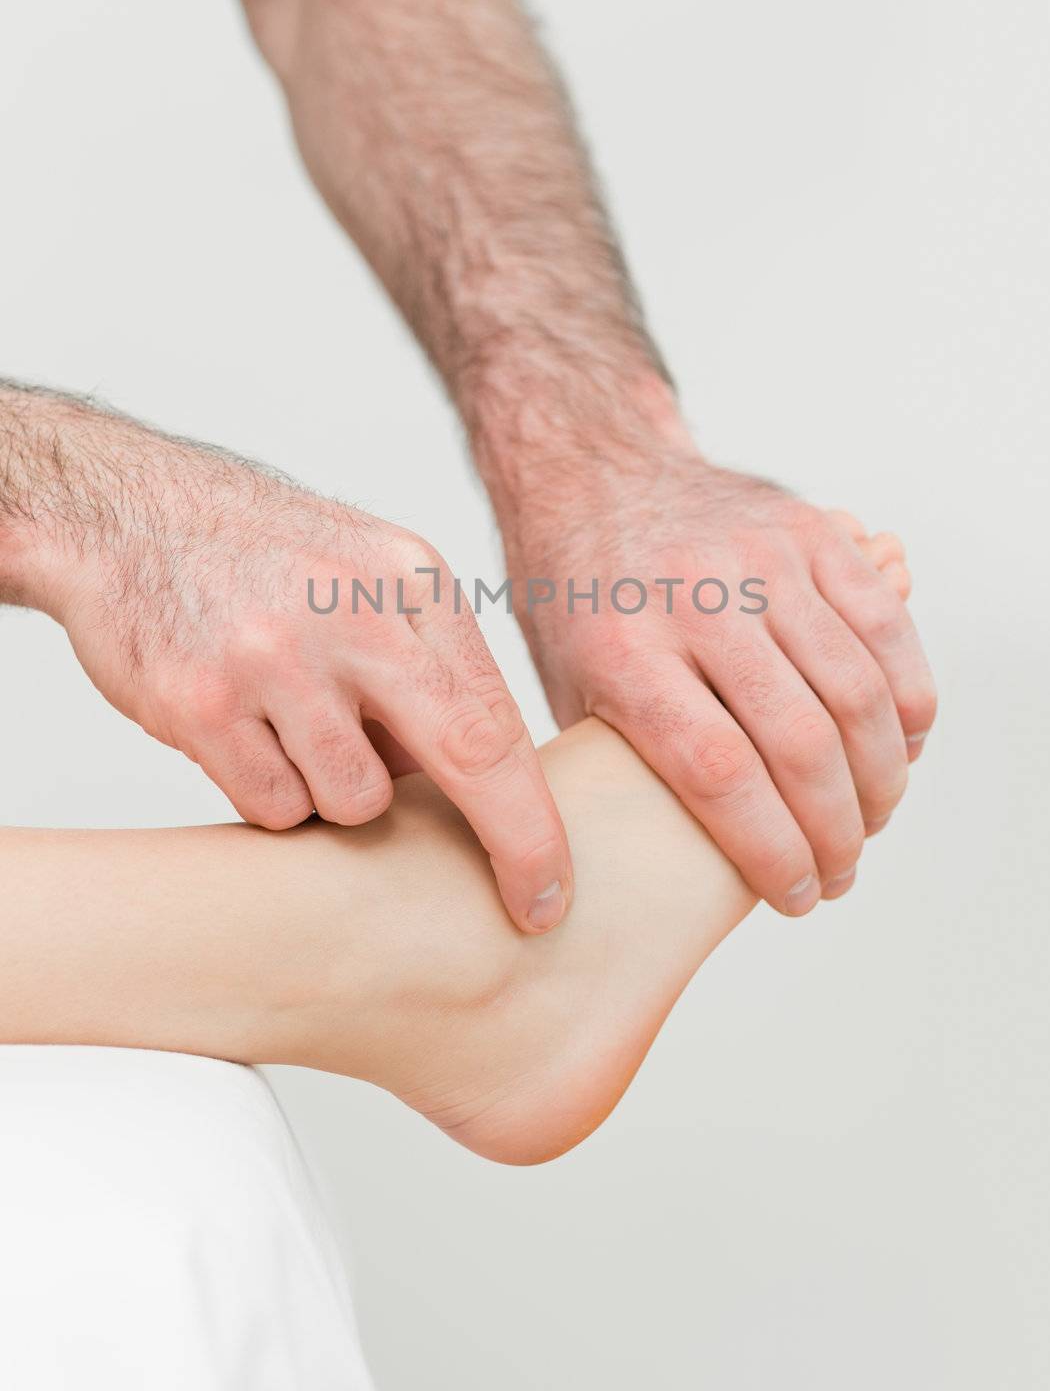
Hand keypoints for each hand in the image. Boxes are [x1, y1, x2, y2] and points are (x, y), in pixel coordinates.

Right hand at [36, 430, 570, 932]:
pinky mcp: (200, 704)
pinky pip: (271, 806)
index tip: (552, 885)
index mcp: (410, 581)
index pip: (497, 717)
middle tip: (532, 908)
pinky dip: (269, 790)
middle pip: (463, 757)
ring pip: (352, 802)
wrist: (125, 513)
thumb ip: (430, 668)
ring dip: (335, 792)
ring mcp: (273, 660)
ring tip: (297, 729)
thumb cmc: (266, 557)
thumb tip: (482, 788)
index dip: (534, 818)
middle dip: (511, 844)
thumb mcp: (371, 575)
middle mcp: (352, 615)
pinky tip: (247, 732)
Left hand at [499, 447, 935, 914]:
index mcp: (623, 651)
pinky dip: (910, 697)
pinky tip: (902, 745)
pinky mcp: (808, 531)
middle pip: (800, 740)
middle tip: (840, 873)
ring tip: (872, 820)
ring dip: (882, 776)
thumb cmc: (579, 606)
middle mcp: (696, 599)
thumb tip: (668, 876)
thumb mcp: (566, 691)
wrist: (595, 474)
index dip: (772, 851)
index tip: (796, 897)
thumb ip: (620, 771)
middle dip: (837, 831)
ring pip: (856, 690)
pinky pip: (884, 626)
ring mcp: (758, 558)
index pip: (720, 773)